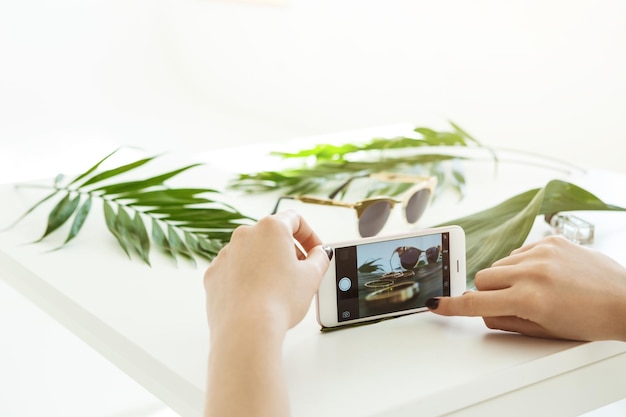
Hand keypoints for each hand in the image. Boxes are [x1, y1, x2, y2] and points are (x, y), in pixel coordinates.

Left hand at [204, 209, 330, 338]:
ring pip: (251, 253)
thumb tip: (318, 254)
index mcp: (270, 228)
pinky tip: (257, 297)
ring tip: (278, 289)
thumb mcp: (312, 276)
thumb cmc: (280, 301)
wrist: (247, 329)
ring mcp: (225, 254)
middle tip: (299, 272)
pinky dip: (246, 278)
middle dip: (287, 252)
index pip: (295, 220)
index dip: (309, 235)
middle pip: (271, 236)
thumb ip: (320, 258)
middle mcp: (244, 234)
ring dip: (266, 264)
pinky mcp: (213, 274)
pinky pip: (234, 270)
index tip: (315, 252)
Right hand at [428, 235, 625, 340]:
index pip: (477, 303)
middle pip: (482, 277)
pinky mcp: (551, 239)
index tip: (436, 304)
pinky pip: (518, 251)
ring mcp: (541, 252)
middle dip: (487, 291)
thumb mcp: (543, 330)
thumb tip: (482, 311)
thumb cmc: (590, 321)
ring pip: (499, 263)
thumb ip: (505, 320)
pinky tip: (543, 274)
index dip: (453, 306)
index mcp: (529, 300)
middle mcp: (532, 272)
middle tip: (507, 301)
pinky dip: (522, 264)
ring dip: (505, 277)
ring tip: (533, 287)